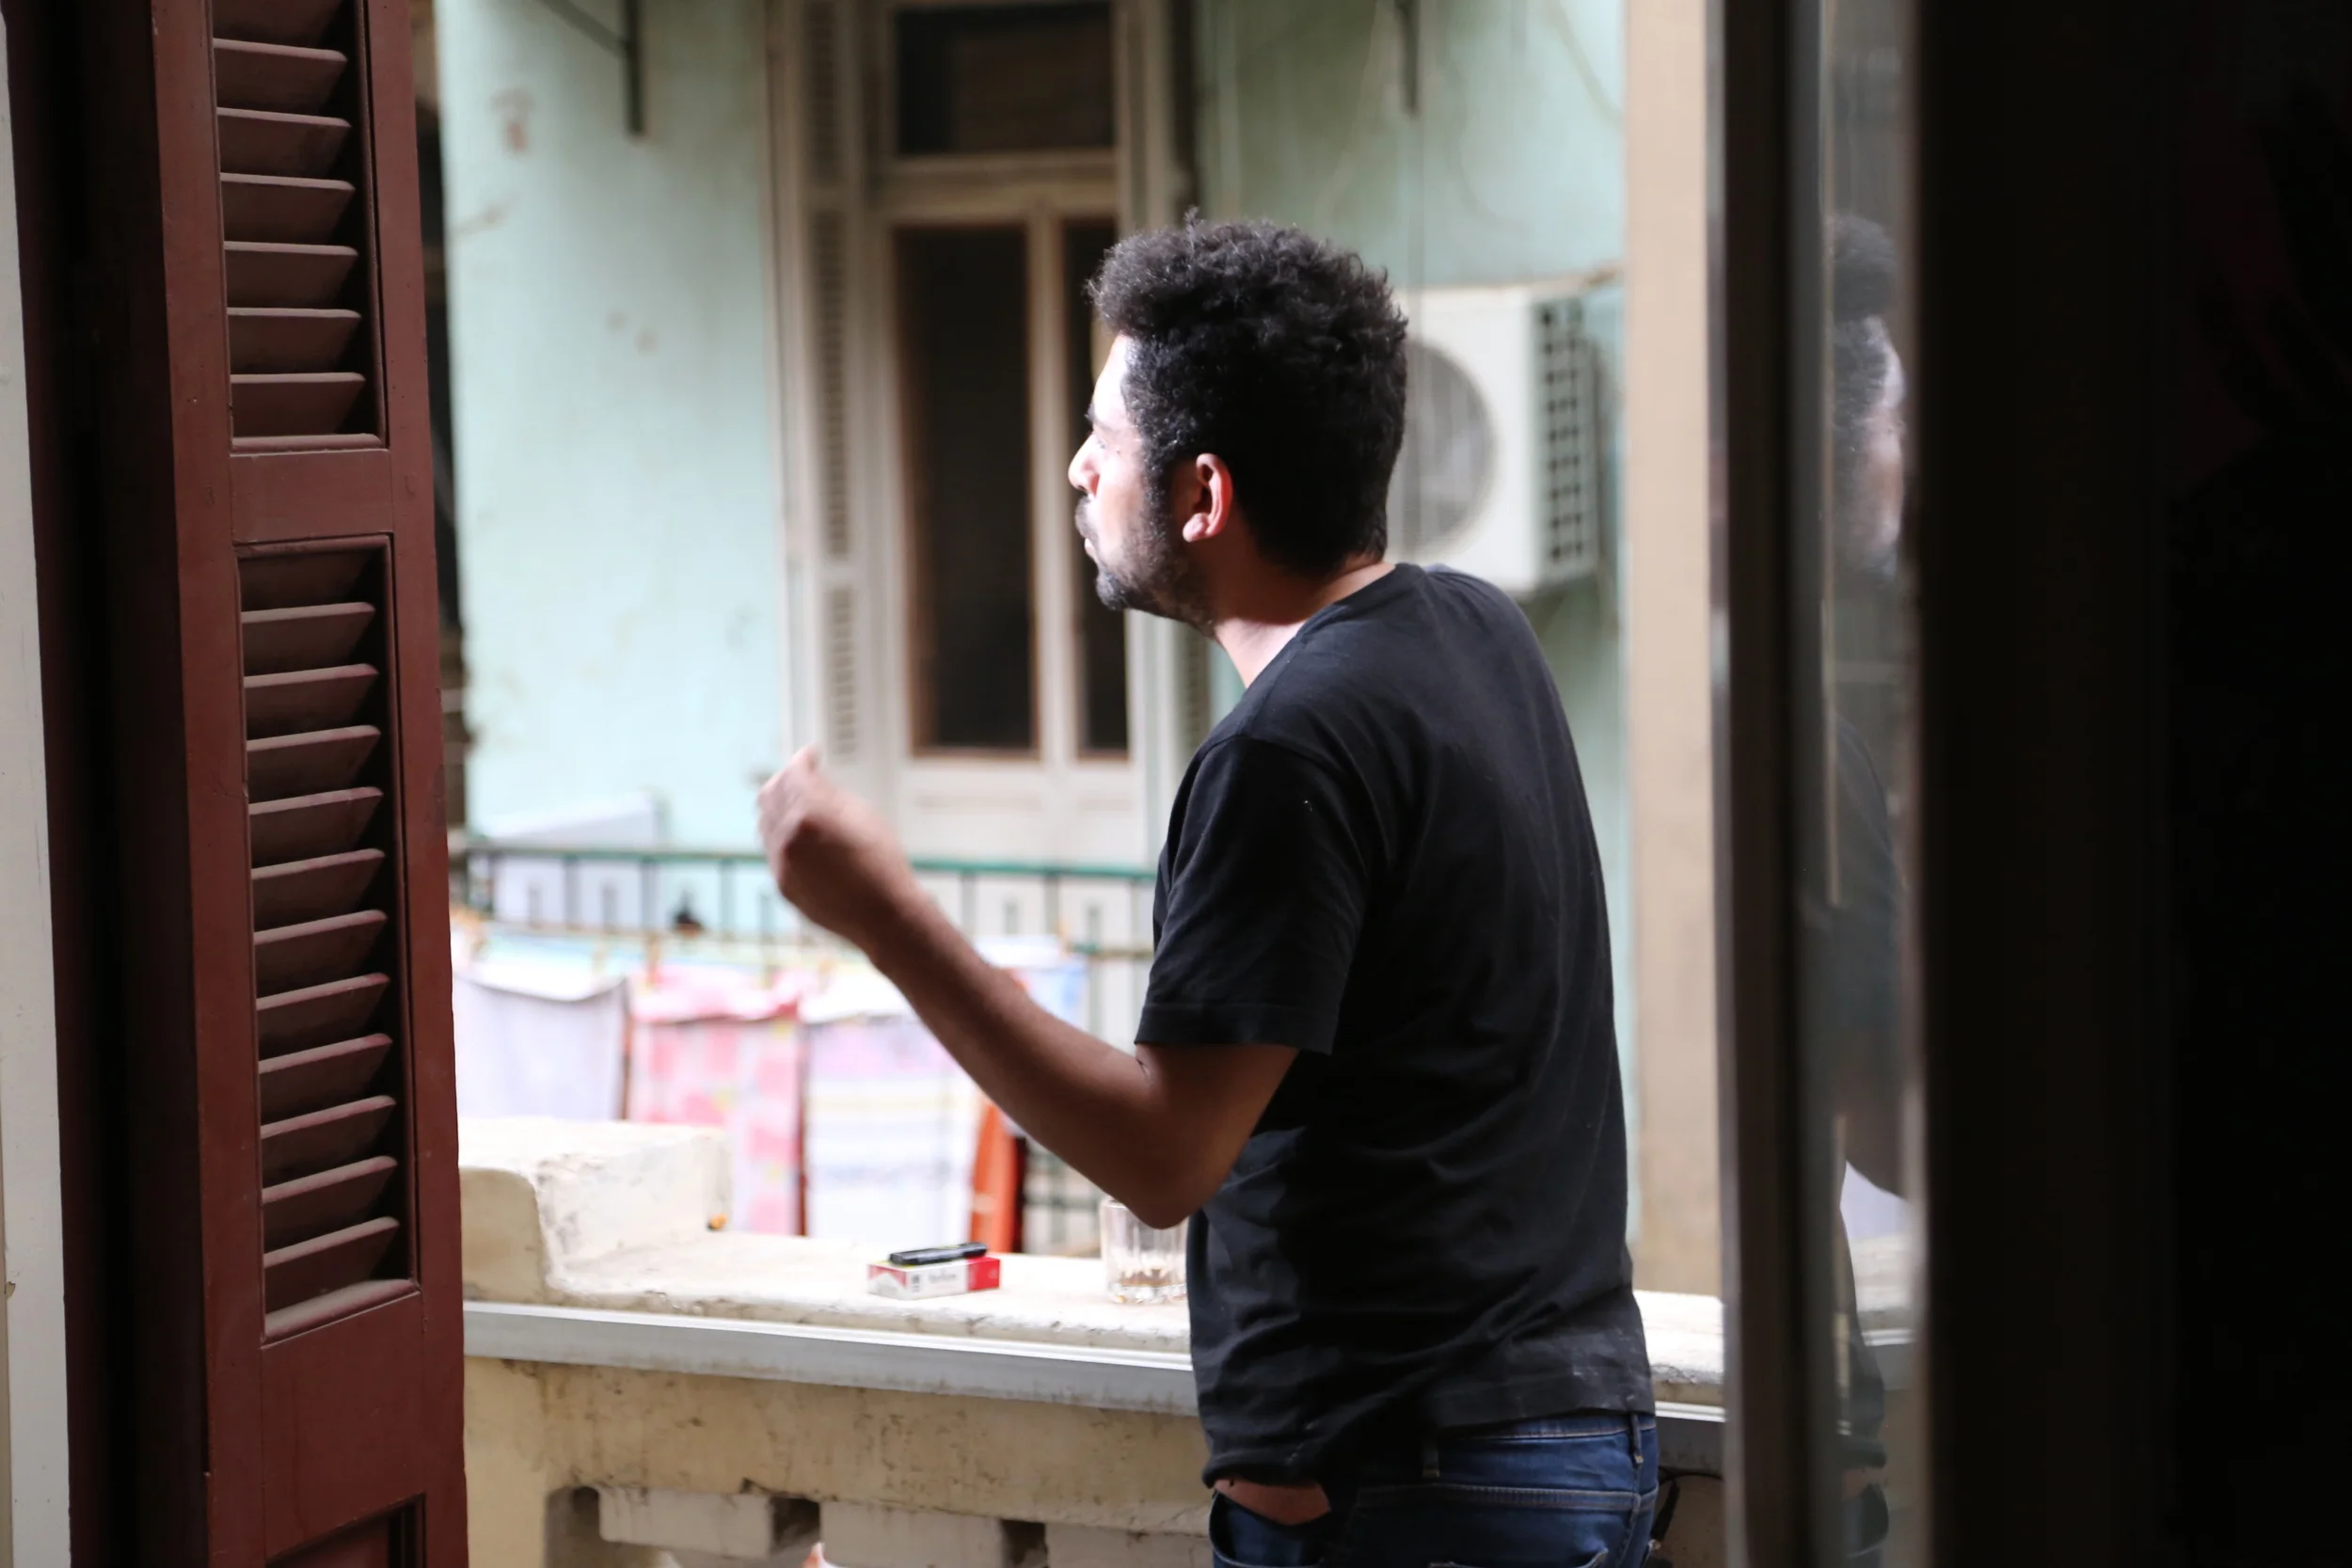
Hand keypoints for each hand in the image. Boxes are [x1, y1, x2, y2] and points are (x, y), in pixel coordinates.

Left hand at [756, 747, 917, 950]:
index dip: (803, 759)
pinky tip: (804, 838)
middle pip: (769, 793)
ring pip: (765, 823)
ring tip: (802, 808)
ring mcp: (781, 863)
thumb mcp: (863, 814)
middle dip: (785, 781)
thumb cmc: (882, 864)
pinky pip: (772, 850)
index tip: (811, 756)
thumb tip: (811, 777)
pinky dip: (783, 836)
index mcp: (810, 814)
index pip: (793, 772)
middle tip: (802, 778)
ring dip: (779, 809)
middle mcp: (787, 837)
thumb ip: (830, 792)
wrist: (884, 915)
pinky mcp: (782, 884)